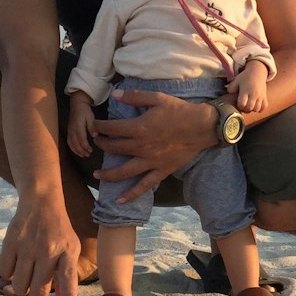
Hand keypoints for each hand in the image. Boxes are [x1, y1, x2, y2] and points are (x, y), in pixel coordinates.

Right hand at [0, 198, 79, 295]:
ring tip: (27, 276)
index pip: (69, 275)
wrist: (41, 203)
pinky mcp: (10, 242)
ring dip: (22, 288)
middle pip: (37, 290)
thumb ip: (68, 278)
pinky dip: (9, 274)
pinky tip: (17, 264)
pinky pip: (5, 272)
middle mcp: (48, 249)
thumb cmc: (59, 232)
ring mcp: (28, 246)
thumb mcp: (70, 250)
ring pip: (19, 286)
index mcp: (67, 251)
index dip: (68, 293)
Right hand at [67, 96, 95, 156]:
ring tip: (84, 155)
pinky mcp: (68, 132)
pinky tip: (77, 151)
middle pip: (75, 143)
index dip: (85, 146)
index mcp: (78, 126)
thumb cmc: (85, 111)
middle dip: (82, 150)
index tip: (91, 150)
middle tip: (88, 155)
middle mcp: (72, 129)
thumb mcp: (91, 117)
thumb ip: (92, 127)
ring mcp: (69, 131)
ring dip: (77, 151)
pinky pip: (69, 142)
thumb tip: (94, 136)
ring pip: (71, 143)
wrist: (77, 105)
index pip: (81, 138)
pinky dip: (72, 148)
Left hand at [92, 89, 214, 202]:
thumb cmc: (180, 111)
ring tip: (96, 174)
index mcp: (139, 128)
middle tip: (96, 143)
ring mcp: (150, 161)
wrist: (202, 127)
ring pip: (123, 171)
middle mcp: (141, 147)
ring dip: (108, 174)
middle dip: (101, 145)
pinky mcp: (160, 171)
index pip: (111, 129)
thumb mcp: (157, 98)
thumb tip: (115, 94)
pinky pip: (144, 186)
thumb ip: (135, 96)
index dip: (99, 127)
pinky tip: (120, 201)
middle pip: (114, 149)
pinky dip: (131, 194)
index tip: (94, 126)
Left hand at [228, 59, 267, 112]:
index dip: (239, 106)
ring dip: (252, 109)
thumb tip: (229, 95)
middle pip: (249, 108)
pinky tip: (256, 106)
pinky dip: (260, 109)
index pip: (242, 104)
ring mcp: (260, 96)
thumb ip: (231, 88)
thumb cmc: (245, 77)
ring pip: (257, 109)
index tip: (238, 104)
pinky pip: (264, 107)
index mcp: (245, 91)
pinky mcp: (265, 97)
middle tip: (243, 106)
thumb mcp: (236, 80)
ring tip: (249, 106)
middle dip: (245, 109)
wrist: (257, 72)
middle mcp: (253, 94)